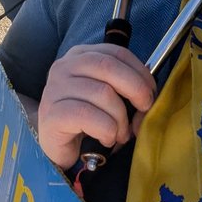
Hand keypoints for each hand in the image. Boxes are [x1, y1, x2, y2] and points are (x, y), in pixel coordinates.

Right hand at [36, 43, 154, 169]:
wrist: (59, 148)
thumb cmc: (89, 122)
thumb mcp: (111, 99)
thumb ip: (129, 91)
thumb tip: (149, 100)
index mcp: (80, 56)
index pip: (116, 53)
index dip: (140, 72)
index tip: (151, 93)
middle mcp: (64, 66)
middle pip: (109, 67)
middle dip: (136, 90)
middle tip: (143, 112)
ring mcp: (55, 89)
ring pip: (102, 94)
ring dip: (120, 119)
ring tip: (120, 133)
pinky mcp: (51, 113)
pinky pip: (88, 116)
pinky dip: (106, 130)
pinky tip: (105, 139)